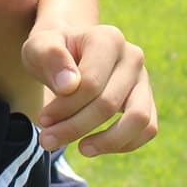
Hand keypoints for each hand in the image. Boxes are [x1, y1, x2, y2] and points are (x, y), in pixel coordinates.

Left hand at [23, 25, 156, 155]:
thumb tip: (69, 85)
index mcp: (108, 38)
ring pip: (139, 119)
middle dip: (75, 127)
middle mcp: (132, 56)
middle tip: (47, 140)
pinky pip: (147, 129)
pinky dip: (122, 144)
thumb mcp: (38, 47)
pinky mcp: (148, 100)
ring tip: (80, 148)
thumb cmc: (50, 53)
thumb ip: (49, 57)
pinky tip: (94, 146)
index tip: (43, 119)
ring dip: (106, 142)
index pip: (91, 83)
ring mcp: (143, 79)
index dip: (65, 107)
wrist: (67, 54)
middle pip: (109, 103)